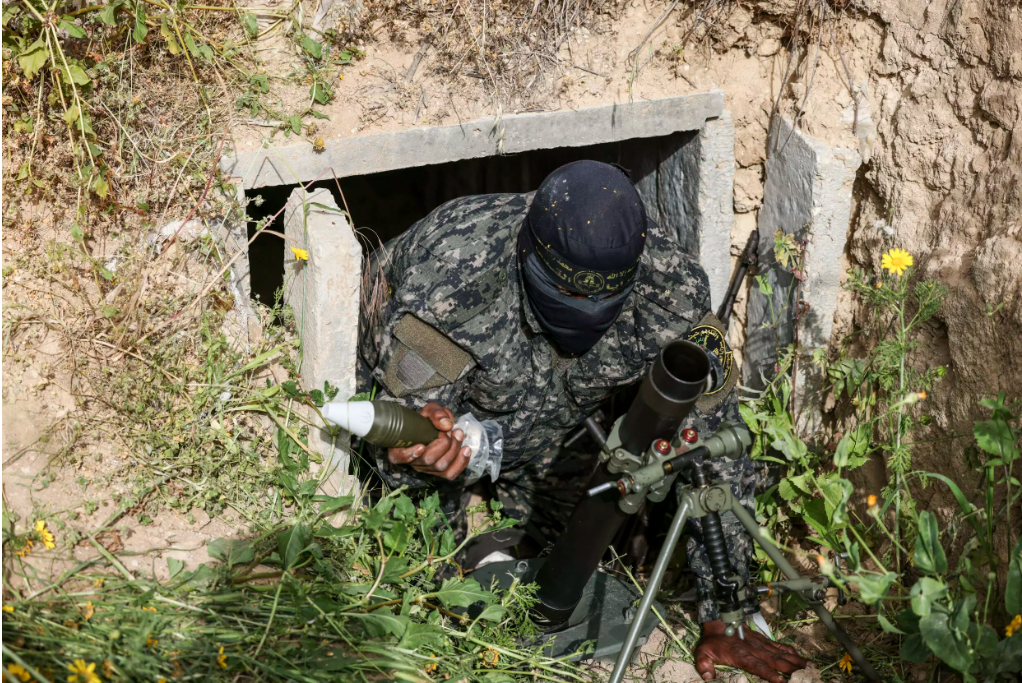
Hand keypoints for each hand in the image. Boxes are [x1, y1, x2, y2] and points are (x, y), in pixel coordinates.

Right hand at [387, 402, 470, 480]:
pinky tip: (466, 449)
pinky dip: (461, 462)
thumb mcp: (430, 410)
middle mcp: (412, 461)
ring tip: (459, 434)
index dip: (409, 455)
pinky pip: (450, 474)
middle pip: (427, 460)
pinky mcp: (439, 472)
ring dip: (454, 449)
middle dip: (444, 444)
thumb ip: (436, 413)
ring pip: (440, 466)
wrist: (434, 428)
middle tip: (450, 430)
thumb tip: (447, 425)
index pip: (399, 457)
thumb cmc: (428, 419)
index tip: (421, 446)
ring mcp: (426, 469)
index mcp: (401, 446)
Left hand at [694, 620, 808, 682]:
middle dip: (791, 669)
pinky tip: (800, 657)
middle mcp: (754, 649)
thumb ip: (705, 665)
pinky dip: (790, 651)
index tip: (782, 681)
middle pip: (775, 661)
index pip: (758, 666)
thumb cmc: (712, 640)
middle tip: (807, 675)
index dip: (770, 674)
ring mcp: (761, 644)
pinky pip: (779, 646)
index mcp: (741, 655)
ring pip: (781, 653)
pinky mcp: (763, 640)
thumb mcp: (703, 652)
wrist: (718, 619)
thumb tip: (708, 677)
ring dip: (795, 661)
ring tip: (810, 667)